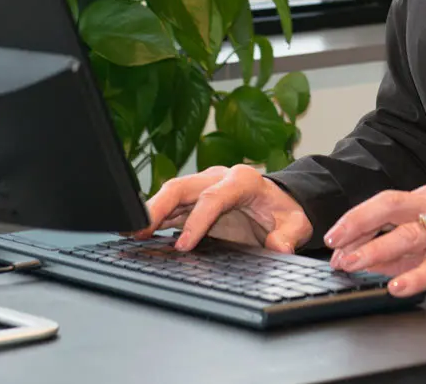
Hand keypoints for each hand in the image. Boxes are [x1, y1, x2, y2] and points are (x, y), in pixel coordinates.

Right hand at [136, 165, 312, 253]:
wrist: (281, 202)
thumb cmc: (285, 212)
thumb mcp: (296, 224)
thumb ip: (288, 236)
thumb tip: (279, 248)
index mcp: (243, 181)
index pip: (214, 196)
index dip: (197, 220)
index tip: (183, 246)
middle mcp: (218, 178)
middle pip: (183, 186)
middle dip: (159, 206)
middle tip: (138, 229)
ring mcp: (203, 187)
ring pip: (171, 193)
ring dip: (150, 211)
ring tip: (129, 232)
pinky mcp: (193, 200)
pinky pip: (170, 206)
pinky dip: (153, 217)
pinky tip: (136, 232)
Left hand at [324, 184, 425, 296]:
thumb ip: (397, 245)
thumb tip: (359, 256)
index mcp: (422, 198)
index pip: (383, 202)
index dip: (356, 218)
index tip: (334, 236)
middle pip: (391, 207)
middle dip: (359, 225)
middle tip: (337, 249)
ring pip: (409, 235)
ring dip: (377, 250)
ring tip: (355, 264)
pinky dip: (414, 277)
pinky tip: (397, 287)